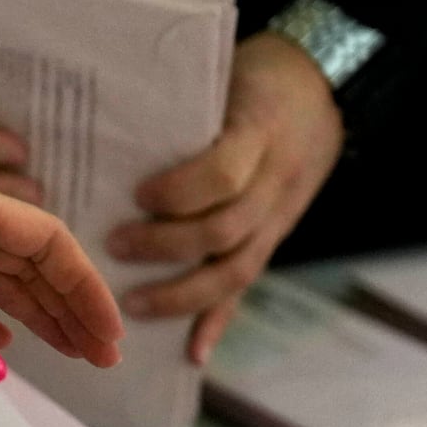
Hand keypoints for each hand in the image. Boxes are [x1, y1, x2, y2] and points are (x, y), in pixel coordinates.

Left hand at [109, 33, 344, 362]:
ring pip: (235, 270)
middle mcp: (276, 181)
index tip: (137, 194)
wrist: (322, 82)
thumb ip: (179, 107)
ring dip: (182, 295)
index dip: (180, 190)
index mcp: (260, 132)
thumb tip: (104, 131)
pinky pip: (247, 286)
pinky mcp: (274, 239)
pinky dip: (218, 321)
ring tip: (132, 305)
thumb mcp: (224, 72)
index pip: (224, 172)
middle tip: (113, 246)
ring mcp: (279, 217)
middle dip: (165, 247)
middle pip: (224, 230)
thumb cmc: (252, 73)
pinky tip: (191, 354)